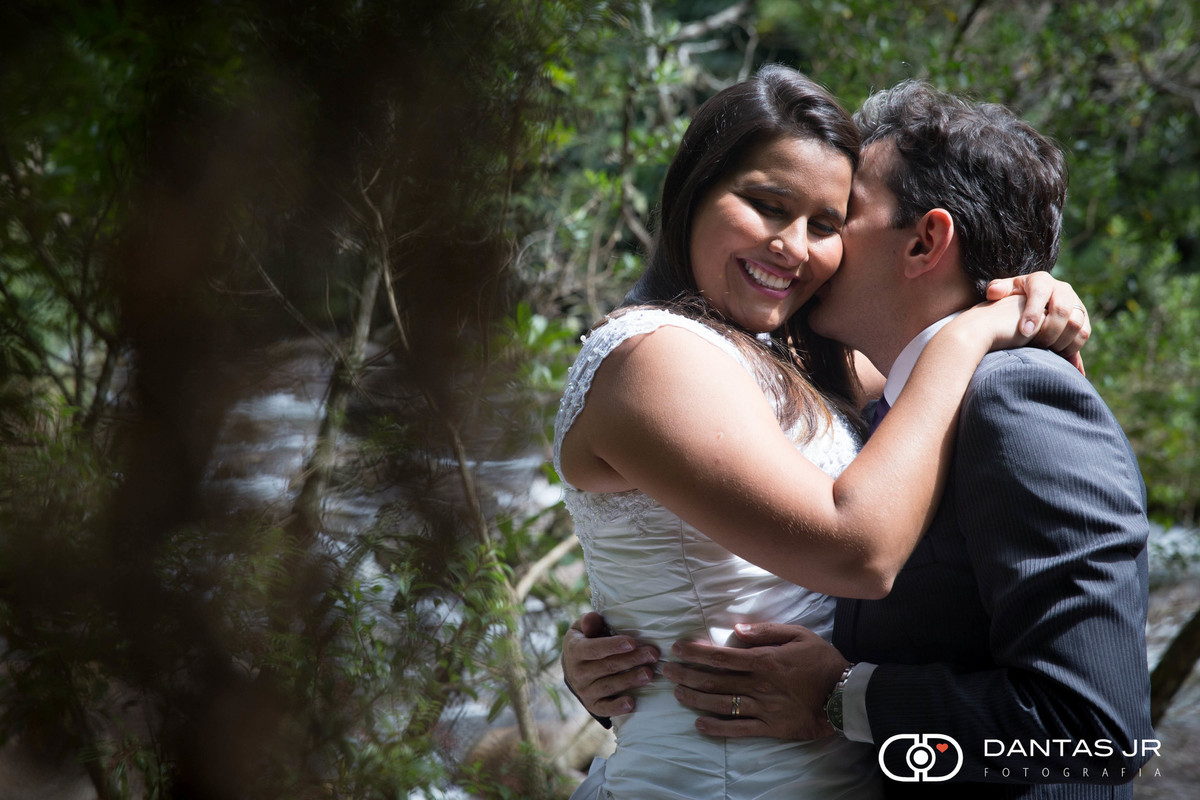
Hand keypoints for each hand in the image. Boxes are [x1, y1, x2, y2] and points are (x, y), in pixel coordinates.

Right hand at [562, 612, 659, 716]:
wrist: (573, 667)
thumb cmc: (585, 640)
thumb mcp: (582, 628)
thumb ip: (589, 621)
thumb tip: (591, 619)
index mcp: (575, 650)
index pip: (594, 649)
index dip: (612, 646)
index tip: (632, 642)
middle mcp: (578, 672)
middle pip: (607, 666)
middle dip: (631, 660)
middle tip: (653, 654)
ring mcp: (584, 690)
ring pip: (609, 686)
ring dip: (630, 680)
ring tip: (649, 674)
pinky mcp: (592, 705)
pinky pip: (604, 708)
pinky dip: (617, 707)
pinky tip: (631, 703)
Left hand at [662, 623, 846, 739]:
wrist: (845, 695)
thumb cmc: (822, 661)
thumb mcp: (798, 635)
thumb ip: (766, 631)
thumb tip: (738, 628)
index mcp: (763, 661)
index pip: (720, 656)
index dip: (695, 652)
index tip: (677, 649)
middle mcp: (758, 685)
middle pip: (714, 681)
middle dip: (686, 675)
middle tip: (667, 671)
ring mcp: (763, 708)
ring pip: (721, 705)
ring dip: (695, 699)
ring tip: (677, 694)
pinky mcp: (770, 728)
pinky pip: (738, 729)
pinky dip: (716, 728)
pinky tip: (699, 724)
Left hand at [986, 272, 1090, 374]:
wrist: (1031, 306)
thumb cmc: (1012, 300)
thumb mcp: (1003, 292)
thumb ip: (996, 290)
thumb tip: (994, 293)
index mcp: (1041, 281)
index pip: (1040, 293)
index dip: (1033, 312)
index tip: (1024, 331)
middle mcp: (1062, 289)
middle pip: (1062, 309)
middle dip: (1049, 330)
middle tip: (1036, 345)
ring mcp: (1075, 303)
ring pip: (1076, 323)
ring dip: (1061, 340)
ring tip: (1045, 351)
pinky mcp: (1083, 318)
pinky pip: (1084, 334)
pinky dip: (1073, 346)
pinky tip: (1057, 355)